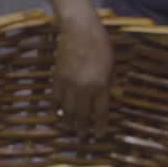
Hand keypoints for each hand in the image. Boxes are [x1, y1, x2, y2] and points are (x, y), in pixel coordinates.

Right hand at [54, 14, 113, 136]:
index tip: (99, 134)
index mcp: (99, 85)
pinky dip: (56, 107)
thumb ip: (110, 82)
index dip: (99, 126)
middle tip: (83, 137)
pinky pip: (56, 98)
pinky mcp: (57, 78)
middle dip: (82, 128)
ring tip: (70, 128)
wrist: (78, 29)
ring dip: (68, 121)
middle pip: (81, 115)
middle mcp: (82, 88)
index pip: (99, 112)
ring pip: (66, 109)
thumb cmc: (100, 44)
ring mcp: (68, 84)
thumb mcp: (111, 64)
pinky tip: (58, 113)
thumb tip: (110, 96)